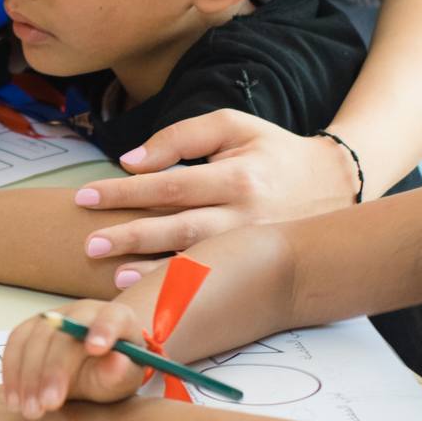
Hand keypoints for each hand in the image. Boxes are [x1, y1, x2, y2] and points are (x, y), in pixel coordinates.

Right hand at [0, 300, 148, 418]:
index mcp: (116, 319)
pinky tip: (14, 400)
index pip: (111, 318)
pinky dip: (11, 374)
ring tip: (30, 410)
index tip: (96, 348)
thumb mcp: (124, 380)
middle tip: (49, 404)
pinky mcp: (31, 329)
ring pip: (33, 339)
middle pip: (63, 333)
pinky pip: (15, 346)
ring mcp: (54, 318)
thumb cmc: (114, 373)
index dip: (103, 329)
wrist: (96, 368)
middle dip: (53, 370)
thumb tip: (117, 362)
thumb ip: (120, 373)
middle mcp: (83, 311)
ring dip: (28, 376)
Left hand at [72, 111, 356, 263]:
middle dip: (130, 235)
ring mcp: (251, 246)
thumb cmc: (273, 153)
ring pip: (196, 259)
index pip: (170, 183)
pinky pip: (211, 278)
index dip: (125, 191)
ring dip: (152, 268)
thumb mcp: (233, 127)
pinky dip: (179, 286)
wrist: (336, 185)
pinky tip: (152, 293)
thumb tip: (132, 162)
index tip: (85, 197)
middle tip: (88, 242)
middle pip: (179, 225)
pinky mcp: (254, 266)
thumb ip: (180, 137)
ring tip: (112, 273)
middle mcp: (245, 214)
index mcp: (237, 176)